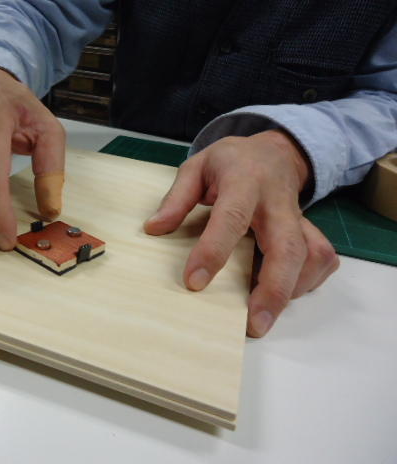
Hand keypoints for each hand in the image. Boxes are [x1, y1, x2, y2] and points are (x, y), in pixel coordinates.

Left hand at [144, 130, 339, 336]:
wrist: (274, 152)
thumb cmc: (230, 162)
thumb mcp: (197, 167)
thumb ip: (176, 198)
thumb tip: (154, 229)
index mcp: (244, 181)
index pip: (231, 218)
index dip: (213, 251)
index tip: (194, 283)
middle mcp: (277, 202)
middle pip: (287, 246)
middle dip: (274, 289)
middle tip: (254, 324)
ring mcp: (299, 218)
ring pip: (312, 256)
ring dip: (292, 290)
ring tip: (263, 316)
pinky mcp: (311, 230)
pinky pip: (322, 260)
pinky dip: (308, 282)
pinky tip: (283, 294)